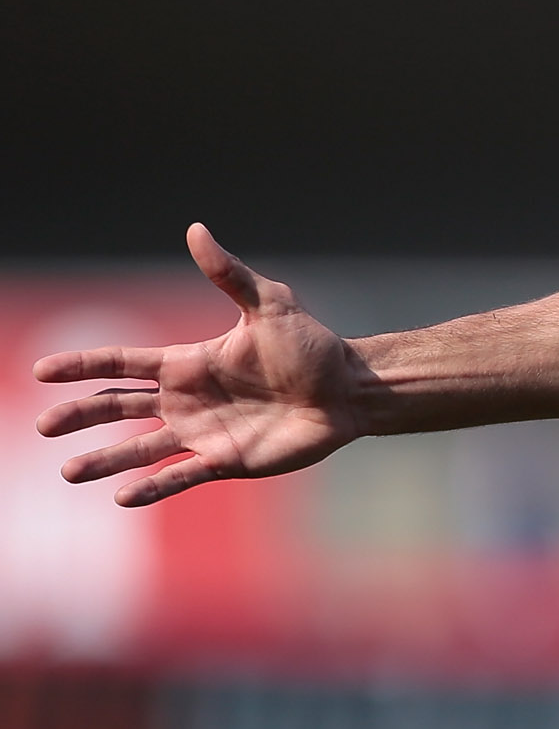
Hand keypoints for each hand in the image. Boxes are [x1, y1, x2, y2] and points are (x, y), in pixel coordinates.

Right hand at [33, 224, 371, 506]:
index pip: (121, 364)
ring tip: (69, 472)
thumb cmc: (312, 347)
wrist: (348, 391)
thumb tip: (196, 230)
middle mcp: (186, 399)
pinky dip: (152, 488)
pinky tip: (123, 498)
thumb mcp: (270, 305)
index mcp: (187, 363)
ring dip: (105, 460)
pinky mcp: (226, 461)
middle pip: (117, 407)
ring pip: (139, 449)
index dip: (82, 366)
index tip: (41, 370)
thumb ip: (229, 274)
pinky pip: (180, 477)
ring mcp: (202, 432)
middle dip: (79, 415)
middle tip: (44, 426)